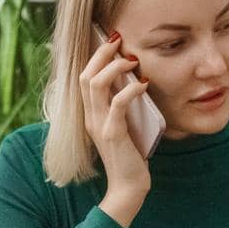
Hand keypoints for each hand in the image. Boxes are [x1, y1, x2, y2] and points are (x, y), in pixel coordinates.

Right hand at [81, 31, 151, 224]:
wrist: (127, 188)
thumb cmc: (130, 158)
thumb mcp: (124, 126)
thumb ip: (122, 107)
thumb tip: (135, 81)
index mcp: (90, 114)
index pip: (85, 77)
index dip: (96, 57)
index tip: (112, 42)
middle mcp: (89, 117)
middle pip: (85, 75)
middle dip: (102, 53)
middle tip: (119, 40)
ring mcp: (99, 124)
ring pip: (95, 84)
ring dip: (114, 67)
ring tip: (132, 61)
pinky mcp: (112, 133)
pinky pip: (117, 103)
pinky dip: (130, 89)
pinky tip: (144, 84)